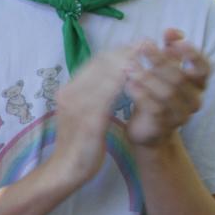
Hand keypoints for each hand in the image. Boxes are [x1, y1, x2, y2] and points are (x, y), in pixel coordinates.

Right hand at [47, 46, 135, 187]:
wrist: (65, 169)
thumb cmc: (77, 142)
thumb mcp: (80, 113)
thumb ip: (90, 95)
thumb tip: (109, 77)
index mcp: (68, 90)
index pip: (94, 62)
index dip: (118, 51)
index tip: (137, 45)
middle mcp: (70, 94)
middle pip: (100, 64)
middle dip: (125, 52)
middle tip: (147, 44)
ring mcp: (77, 106)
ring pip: (106, 75)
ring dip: (129, 63)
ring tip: (148, 57)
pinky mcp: (88, 120)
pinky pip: (109, 96)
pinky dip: (125, 84)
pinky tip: (141, 80)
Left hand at [123, 29, 208, 146]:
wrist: (148, 129)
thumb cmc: (156, 94)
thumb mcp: (164, 70)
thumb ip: (170, 50)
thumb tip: (171, 31)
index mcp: (198, 84)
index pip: (204, 68)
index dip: (193, 55)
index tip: (175, 43)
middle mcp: (195, 99)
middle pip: (179, 77)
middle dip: (160, 60)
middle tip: (141, 47)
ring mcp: (182, 114)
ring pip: (167, 93)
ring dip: (146, 76)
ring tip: (128, 66)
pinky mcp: (165, 125)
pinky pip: (154, 107)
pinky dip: (141, 94)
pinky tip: (128, 84)